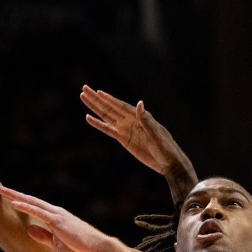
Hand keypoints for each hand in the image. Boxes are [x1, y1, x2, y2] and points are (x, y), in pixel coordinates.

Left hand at [0, 185, 107, 251]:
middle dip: (15, 195)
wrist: (98, 249)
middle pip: (32, 201)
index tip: (10, 199)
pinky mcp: (58, 221)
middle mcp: (56, 213)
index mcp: (57, 219)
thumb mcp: (57, 244)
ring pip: (33, 203)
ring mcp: (57, 216)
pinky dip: (26, 207)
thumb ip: (44, 236)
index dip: (22, 202)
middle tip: (1, 189)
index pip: (36, 208)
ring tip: (1, 191)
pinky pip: (38, 212)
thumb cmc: (81, 249)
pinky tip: (14, 203)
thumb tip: (29, 229)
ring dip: (16, 197)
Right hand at [80, 85, 197, 205]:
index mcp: (140, 116)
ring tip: (83, 97)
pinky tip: (89, 118)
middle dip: (97, 99)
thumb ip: (147, 120)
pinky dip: (98, 124)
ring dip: (95, 107)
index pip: (121, 106)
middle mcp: (130, 120)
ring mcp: (126, 129)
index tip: (97, 92)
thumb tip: (140, 104)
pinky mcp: (123, 139)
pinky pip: (108, 130)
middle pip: (110, 107)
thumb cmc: (166, 148)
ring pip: (107, 116)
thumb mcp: (157, 135)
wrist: (168, 162)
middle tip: (84, 88)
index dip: (109, 99)